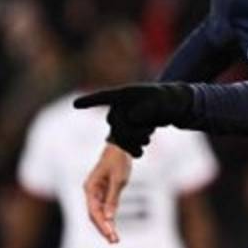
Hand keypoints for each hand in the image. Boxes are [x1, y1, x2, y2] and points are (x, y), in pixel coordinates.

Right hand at [73, 84, 193, 156]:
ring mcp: (119, 120)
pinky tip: (139, 153)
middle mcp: (117, 107)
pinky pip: (122, 144)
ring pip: (118, 137)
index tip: (75, 104)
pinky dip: (131, 149)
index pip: (104, 97)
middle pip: (115, 124)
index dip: (90, 101)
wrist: (171, 108)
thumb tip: (132, 117)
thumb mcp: (163, 100)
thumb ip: (150, 107)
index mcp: (124, 94)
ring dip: (132, 143)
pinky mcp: (125, 132)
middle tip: (150, 132)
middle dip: (131, 132)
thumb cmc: (167, 99)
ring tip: (147, 141)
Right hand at [83, 144, 131, 243]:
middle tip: (114, 241)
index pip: (94, 211)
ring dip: (106, 226)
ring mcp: (96, 193)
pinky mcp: (103, 193)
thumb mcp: (118, 180)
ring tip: (114, 239)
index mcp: (90, 188)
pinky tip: (113, 228)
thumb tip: (110, 217)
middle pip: (94, 215)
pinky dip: (109, 219)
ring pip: (98, 214)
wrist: (120, 147)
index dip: (102, 224)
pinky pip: (104, 209)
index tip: (110, 234)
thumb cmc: (118, 161)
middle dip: (103, 229)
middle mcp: (90, 192)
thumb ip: (113, 199)